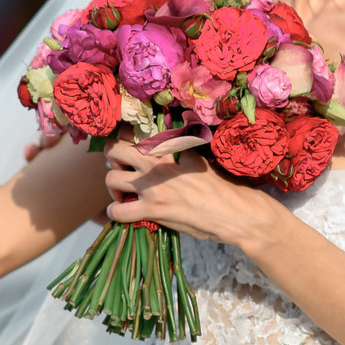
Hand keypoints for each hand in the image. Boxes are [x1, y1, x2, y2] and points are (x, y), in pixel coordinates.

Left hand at [101, 141, 281, 248]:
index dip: (124, 136)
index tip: (125, 142)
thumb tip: (171, 139)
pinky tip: (124, 212)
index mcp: (171, 148)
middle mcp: (158, 164)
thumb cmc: (221, 186)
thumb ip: (181, 149)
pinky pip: (118, 211)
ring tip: (122, 192)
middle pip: (115, 150)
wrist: (233, 212)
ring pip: (111, 179)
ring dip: (113, 186)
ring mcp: (153, 187)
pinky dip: (116, 212)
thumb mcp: (200, 159)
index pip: (136, 132)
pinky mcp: (152, 210)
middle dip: (113, 157)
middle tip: (121, 166)